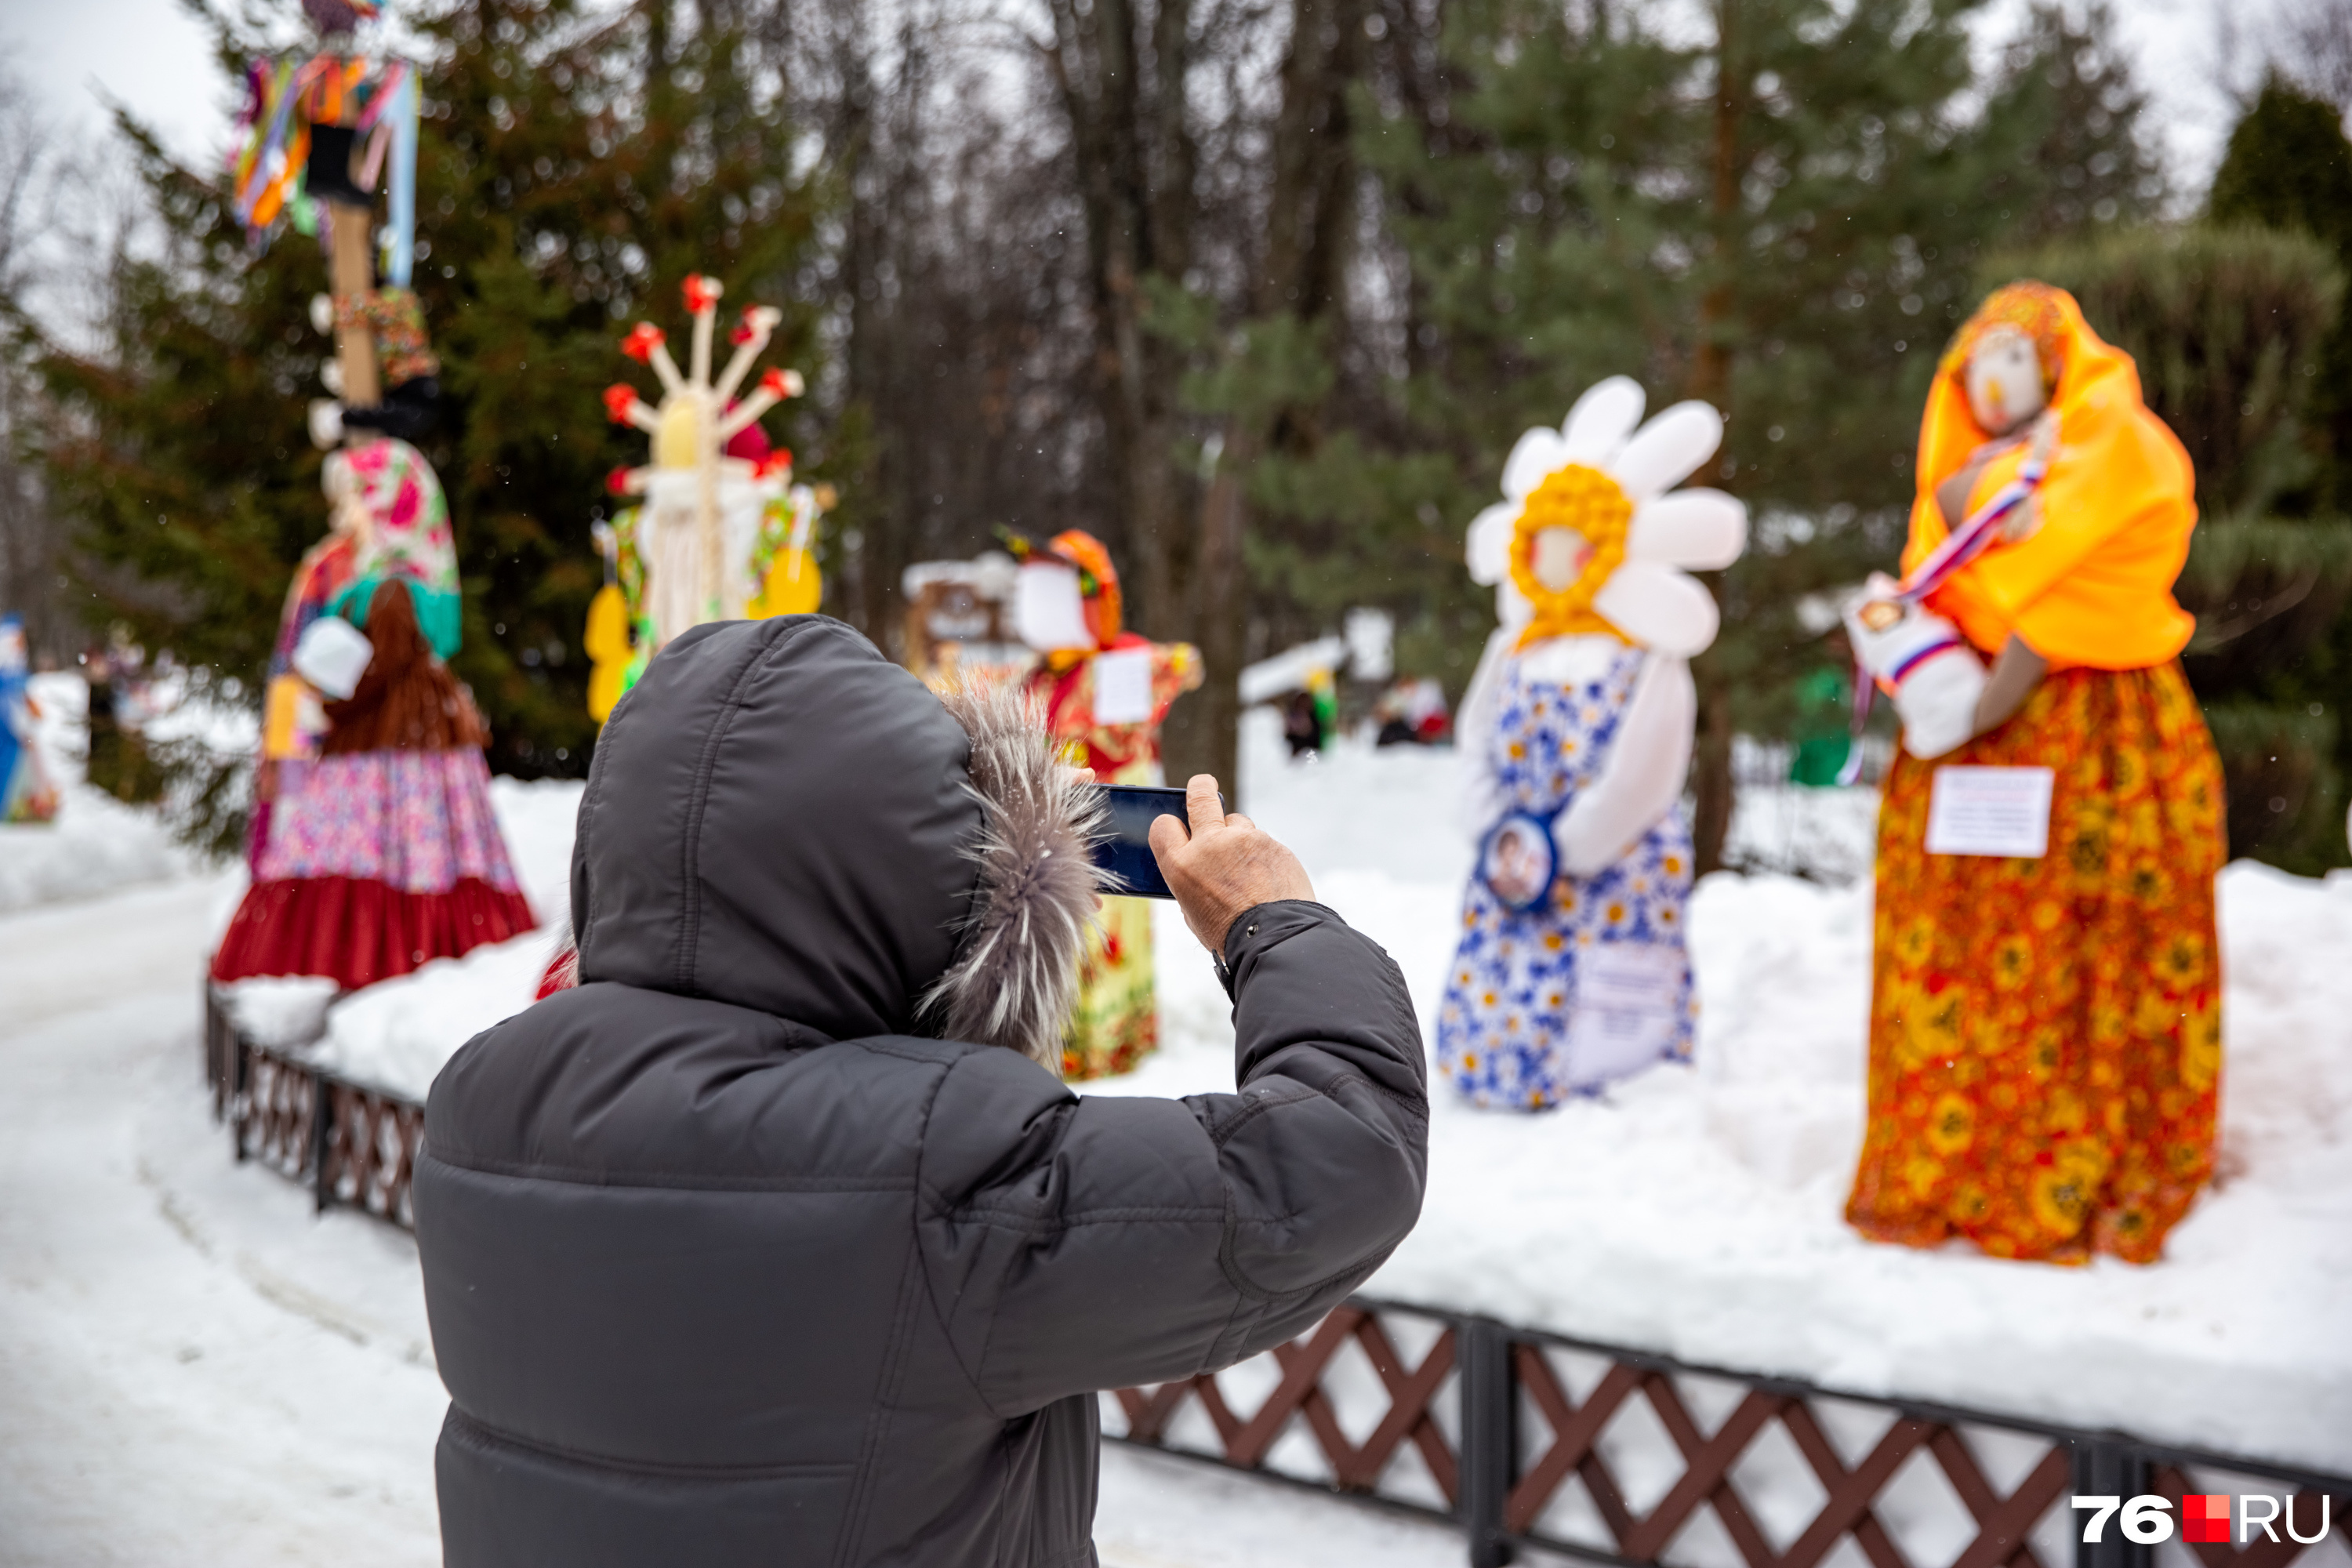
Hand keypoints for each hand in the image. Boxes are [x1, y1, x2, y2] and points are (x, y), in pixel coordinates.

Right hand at [1147, 773, 1315, 952]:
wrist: (1276, 940)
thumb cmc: (1230, 934)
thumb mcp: (1193, 912)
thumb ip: (1190, 880)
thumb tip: (1196, 867)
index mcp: (1182, 865)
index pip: (1163, 825)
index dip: (1170, 826)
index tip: (1177, 829)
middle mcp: (1210, 844)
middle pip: (1200, 795)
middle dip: (1200, 787)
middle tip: (1204, 786)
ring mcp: (1244, 840)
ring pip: (1237, 822)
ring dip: (1238, 836)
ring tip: (1246, 867)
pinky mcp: (1273, 843)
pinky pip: (1262, 841)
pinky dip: (1262, 855)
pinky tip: (1265, 879)